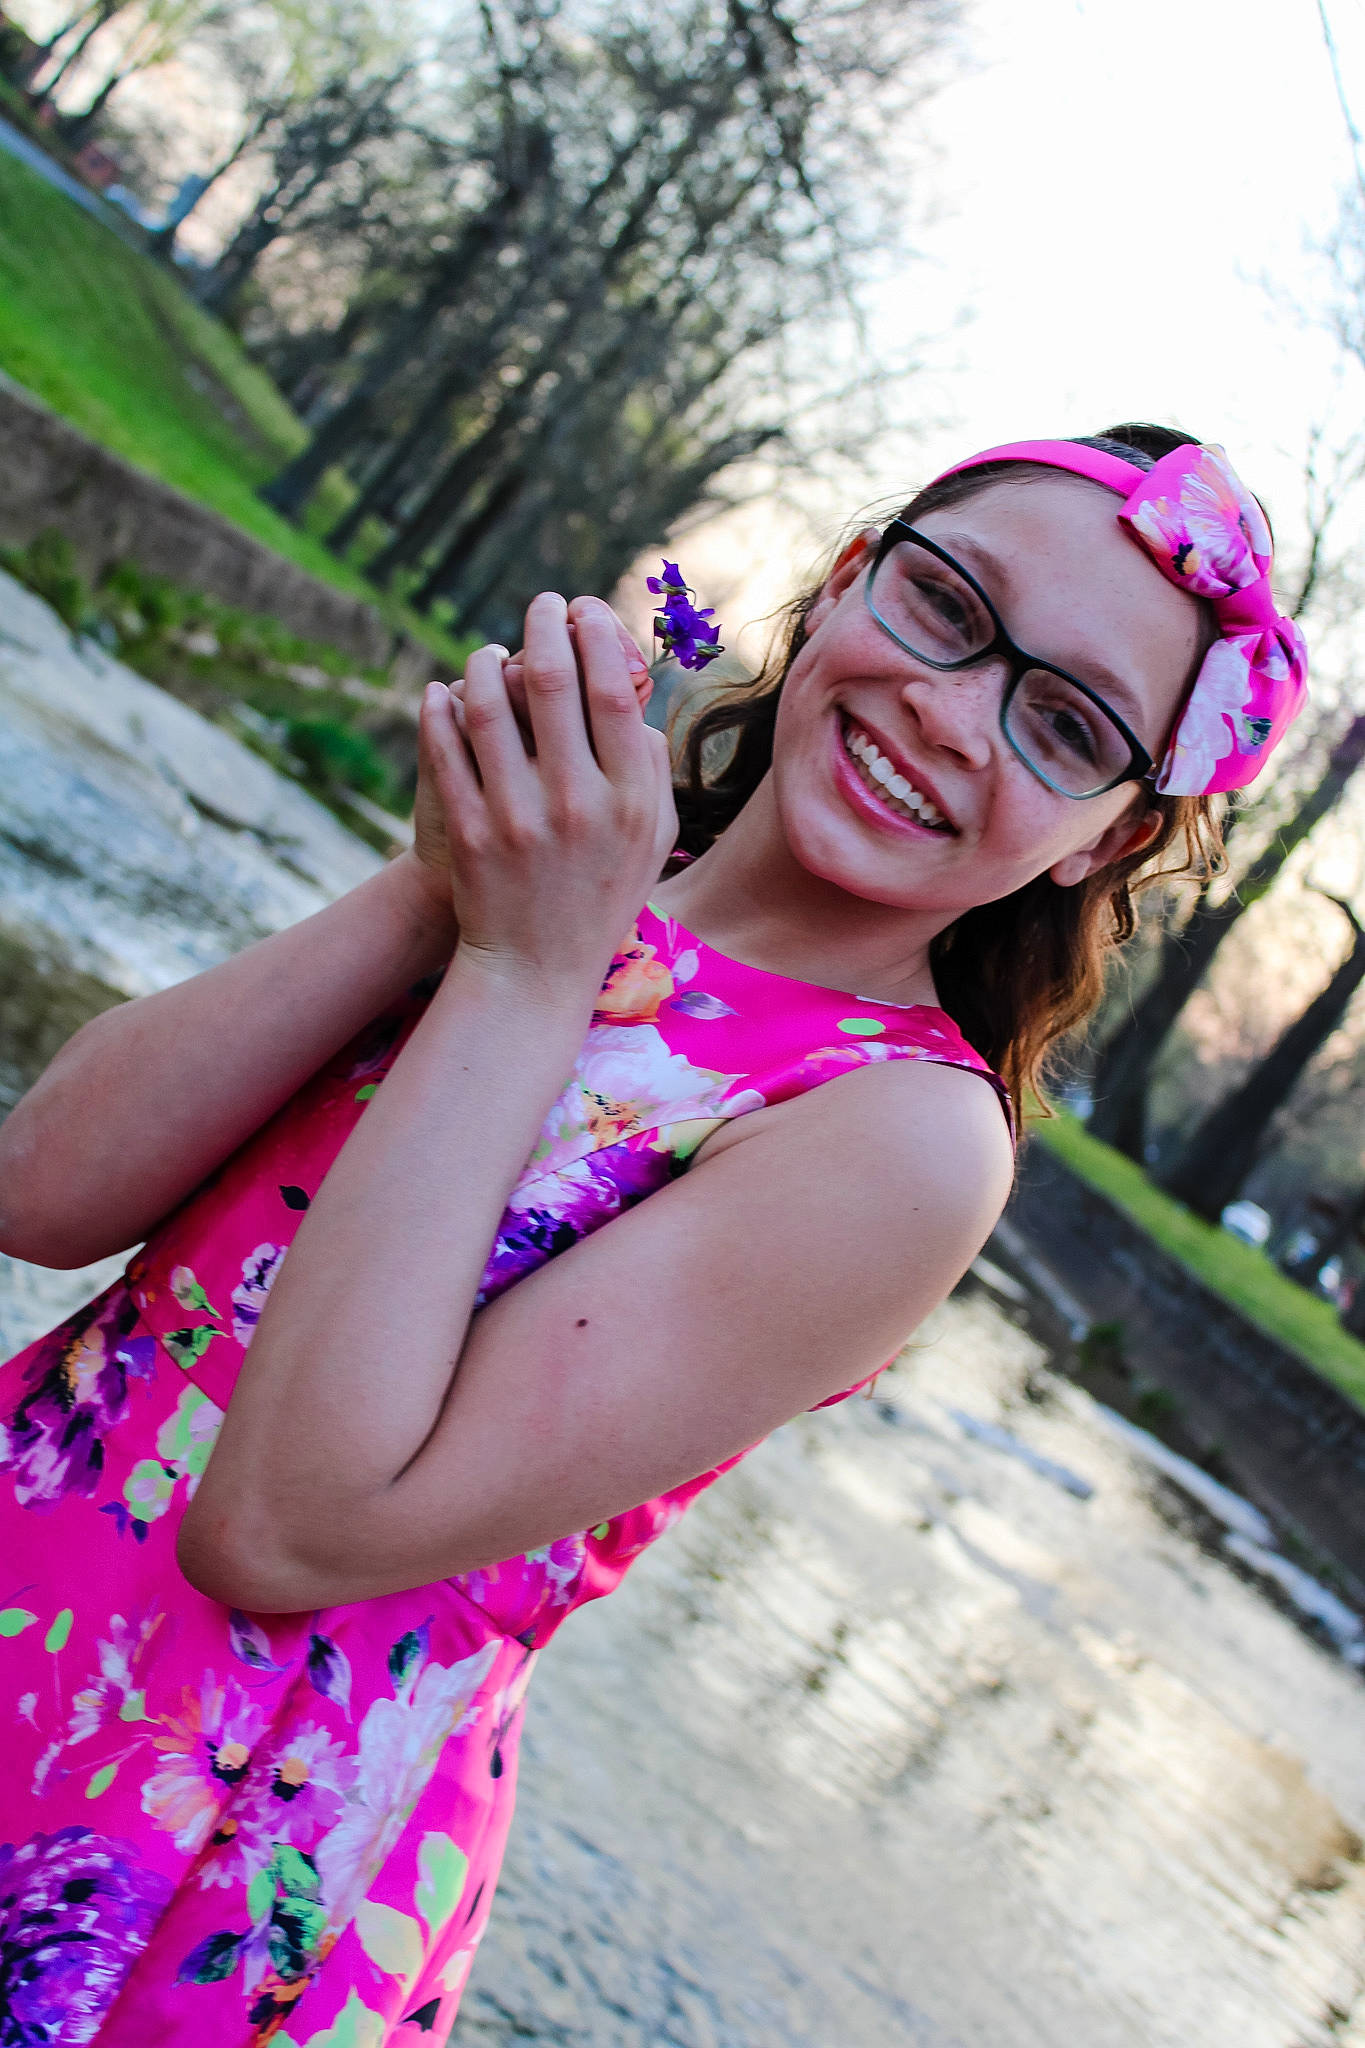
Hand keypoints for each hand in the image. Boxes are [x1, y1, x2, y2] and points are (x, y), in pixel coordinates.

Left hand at [419, 593, 676, 990]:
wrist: (536, 970)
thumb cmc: (602, 892)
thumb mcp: (652, 837)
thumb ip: (651, 764)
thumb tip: (631, 685)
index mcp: (632, 799)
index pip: (614, 690)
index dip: (598, 633)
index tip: (585, 609)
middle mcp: (579, 804)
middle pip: (555, 681)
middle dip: (544, 625)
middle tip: (541, 605)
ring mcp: (519, 818)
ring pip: (491, 705)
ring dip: (486, 661)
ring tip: (488, 652)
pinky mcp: (470, 833)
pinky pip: (447, 748)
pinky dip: (441, 710)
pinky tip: (443, 692)